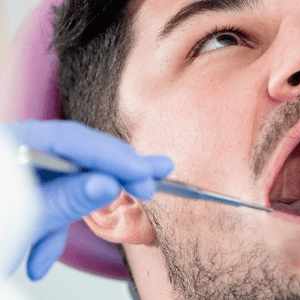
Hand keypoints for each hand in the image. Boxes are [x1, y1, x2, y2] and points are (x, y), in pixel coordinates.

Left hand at [8, 120, 173, 279]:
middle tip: (155, 177)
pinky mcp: (16, 197)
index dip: (116, 157)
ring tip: (109, 216)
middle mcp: (17, 153)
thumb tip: (109, 184)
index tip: (148, 174)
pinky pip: (43, 205)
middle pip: (75, 156)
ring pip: (63, 183)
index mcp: (14, 144)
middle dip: (113, 174)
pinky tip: (39, 259)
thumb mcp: (27, 216)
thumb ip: (67, 198)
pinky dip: (48, 233)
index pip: (75, 142)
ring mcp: (17, 174)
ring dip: (78, 212)